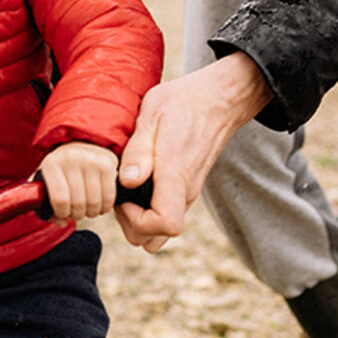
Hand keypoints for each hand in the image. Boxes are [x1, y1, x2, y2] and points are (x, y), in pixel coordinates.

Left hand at [38, 142, 117, 221]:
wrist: (80, 144)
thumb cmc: (60, 170)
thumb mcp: (46, 182)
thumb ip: (44, 205)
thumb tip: (61, 222)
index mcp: (52, 164)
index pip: (59, 199)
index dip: (62, 213)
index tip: (63, 213)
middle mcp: (71, 158)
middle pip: (78, 203)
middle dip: (77, 214)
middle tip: (77, 213)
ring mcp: (92, 160)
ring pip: (94, 202)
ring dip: (91, 213)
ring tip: (88, 210)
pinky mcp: (108, 163)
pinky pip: (109, 196)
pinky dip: (105, 207)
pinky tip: (100, 205)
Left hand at [115, 53, 273, 252]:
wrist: (217, 99)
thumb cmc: (184, 102)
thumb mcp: (152, 114)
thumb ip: (139, 150)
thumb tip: (128, 181)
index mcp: (176, 174)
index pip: (166, 224)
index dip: (137, 221)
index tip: (124, 198)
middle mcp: (186, 190)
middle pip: (157, 238)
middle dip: (131, 225)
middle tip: (120, 194)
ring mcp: (189, 192)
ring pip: (162, 231)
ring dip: (140, 221)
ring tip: (128, 190)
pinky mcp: (188, 189)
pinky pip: (168, 214)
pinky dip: (149, 211)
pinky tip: (140, 183)